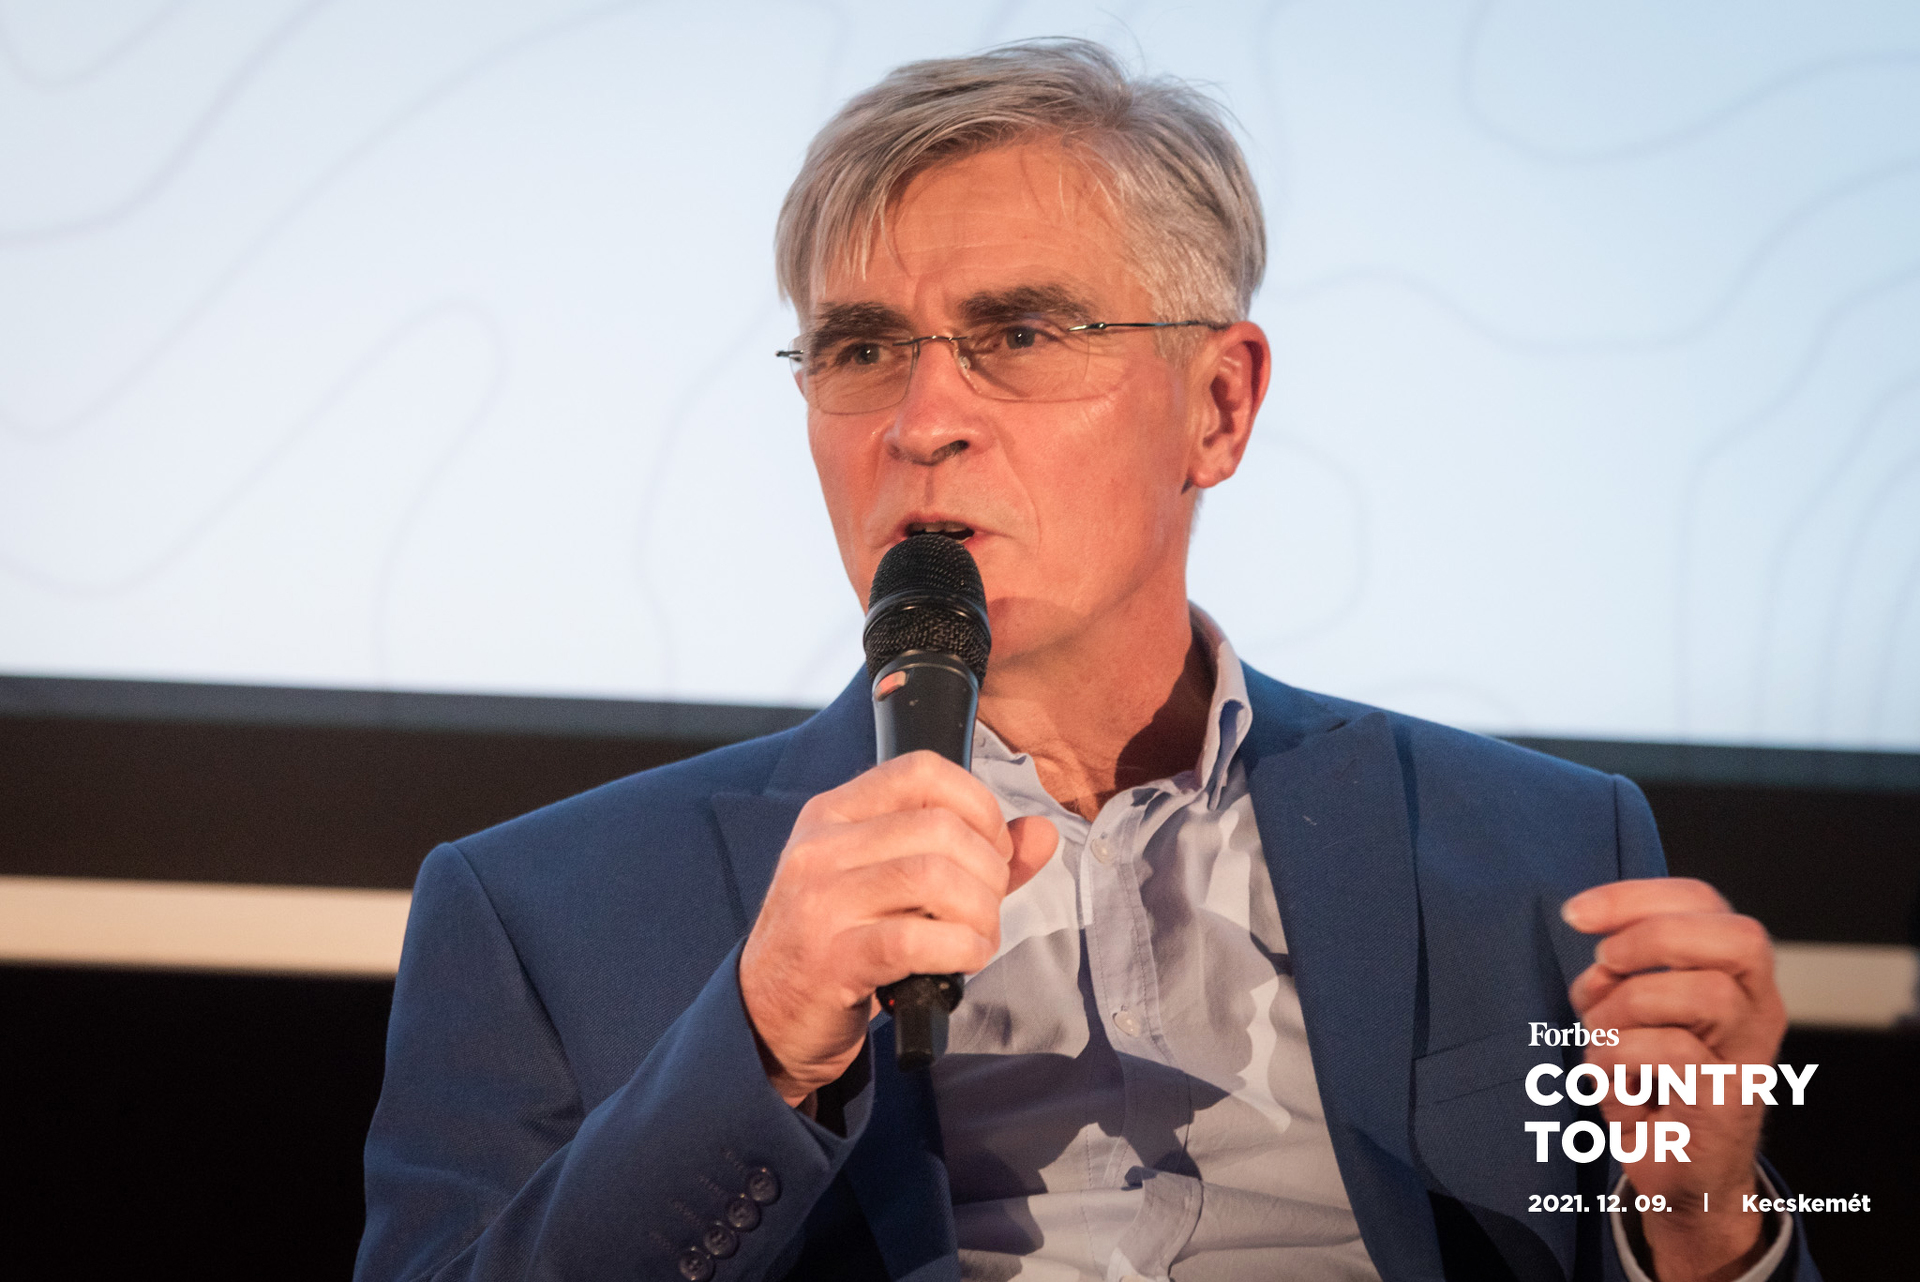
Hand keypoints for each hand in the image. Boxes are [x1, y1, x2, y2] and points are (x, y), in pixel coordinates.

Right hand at [738, 751, 1056, 1105]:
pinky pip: (918, 939)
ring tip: (979, 937)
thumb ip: (970, 855)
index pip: (921, 772)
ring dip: (981, 913)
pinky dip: (962, 948)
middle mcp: (821, 846)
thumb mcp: (891, 886)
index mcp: (834, 813)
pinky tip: (964, 960)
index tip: (992, 849)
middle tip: (988, 906)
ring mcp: (820, 901)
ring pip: (935, 878)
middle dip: (989, 871)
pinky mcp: (831, 958)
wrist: (768, 1018)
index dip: (978, 805)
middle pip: (940, 828)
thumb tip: (1039, 833)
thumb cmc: (838, 944)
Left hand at [1564, 878, 1785, 1281]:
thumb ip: (1614, 978)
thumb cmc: (1651, 1084)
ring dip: (1627, 1007)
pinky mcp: (1729, 1100)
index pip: (1704, 902)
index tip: (1575, 914)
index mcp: (1731, 972)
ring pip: (1704, 992)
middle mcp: (1756, 1007)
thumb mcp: (1625, 1015)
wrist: (1679, 1172)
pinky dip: (1621, 1058)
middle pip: (1736, 936)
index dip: (1636, 895)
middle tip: (1604, 964)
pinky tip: (1614, 1081)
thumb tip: (1598, 967)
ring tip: (1603, 1037)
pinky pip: (1674, 1052)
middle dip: (1651, 937)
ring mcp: (1749, 1054)